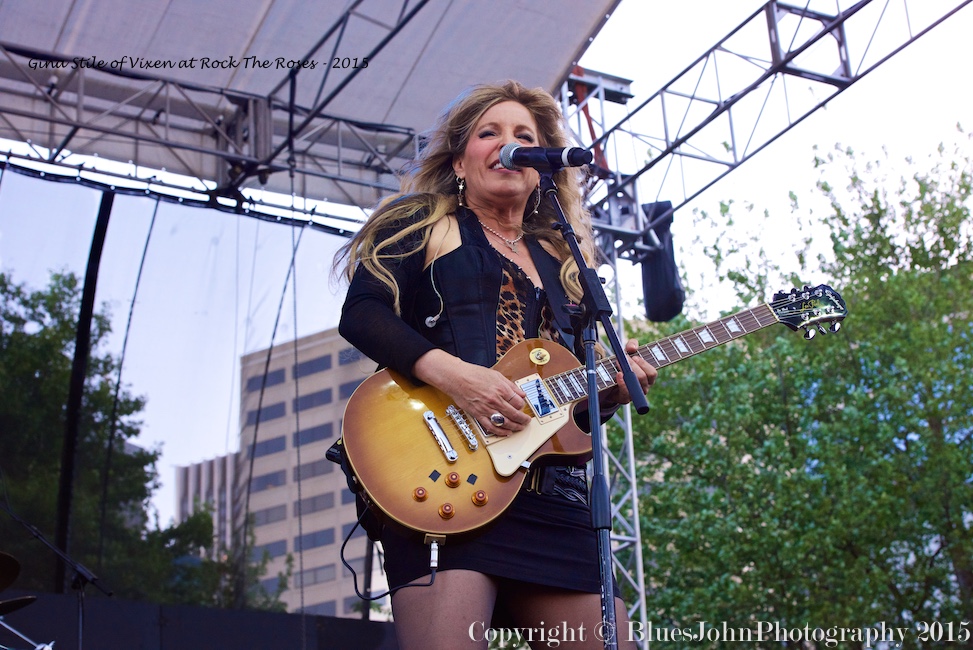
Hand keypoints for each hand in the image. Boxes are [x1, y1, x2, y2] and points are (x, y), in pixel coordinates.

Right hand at [412, 350, 529, 435]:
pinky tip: (506, 432)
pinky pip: (491, 427)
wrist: (457, 378)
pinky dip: (500, 432)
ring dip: (515, 427)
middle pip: (514, 414)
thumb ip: (510, 385)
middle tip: (526, 421)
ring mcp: (487, 409)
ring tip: (519, 428)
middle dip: (523, 420)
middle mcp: (496, 401)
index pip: (519, 402)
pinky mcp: (478, 415)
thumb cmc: (473, 374)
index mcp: (501, 389)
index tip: (522, 407)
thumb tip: (521, 393)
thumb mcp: (496, 375)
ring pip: (505, 423)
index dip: (522, 406)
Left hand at [601, 338, 656, 405]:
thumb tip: (633, 348)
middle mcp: (644, 386)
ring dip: (627, 372)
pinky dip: (622, 382)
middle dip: (633, 366)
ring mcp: (635, 394)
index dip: (644, 364)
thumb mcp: (627, 352)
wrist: (608, 381)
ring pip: (635, 385)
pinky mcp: (625, 399)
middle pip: (643, 378)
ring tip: (618, 363)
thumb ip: (632, 345)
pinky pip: (626, 393)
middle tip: (624, 358)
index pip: (652, 373)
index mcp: (648, 376)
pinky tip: (618, 374)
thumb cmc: (622, 365)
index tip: (634, 357)